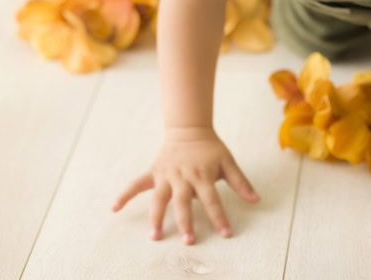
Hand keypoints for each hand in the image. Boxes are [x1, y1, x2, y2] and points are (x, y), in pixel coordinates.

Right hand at [111, 125, 260, 243]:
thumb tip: (256, 199)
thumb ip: (240, 182)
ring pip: (159, 198)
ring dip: (156, 217)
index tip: (225, 233)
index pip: (212, 200)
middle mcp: (183, 177)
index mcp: (202, 175)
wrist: (189, 129)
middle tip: (189, 241)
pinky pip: (136, 184)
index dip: (220, 217)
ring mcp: (166, 175)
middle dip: (186, 223)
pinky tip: (114, 208)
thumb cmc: (211, 148)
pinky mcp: (153, 172)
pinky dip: (124, 195)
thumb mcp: (228, 162)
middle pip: (183, 203)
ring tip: (155, 236)